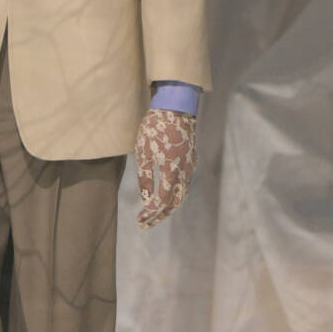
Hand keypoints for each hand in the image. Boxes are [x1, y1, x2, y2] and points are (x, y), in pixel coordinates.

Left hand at [135, 109, 196, 227]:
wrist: (175, 108)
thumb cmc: (155, 127)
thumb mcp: (143, 152)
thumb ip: (145, 177)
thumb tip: (146, 200)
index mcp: (171, 170)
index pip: (161, 200)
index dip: (151, 213)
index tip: (140, 220)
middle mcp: (184, 171)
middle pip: (174, 203)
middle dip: (159, 216)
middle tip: (145, 224)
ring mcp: (191, 167)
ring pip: (182, 195)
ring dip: (168, 208)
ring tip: (154, 215)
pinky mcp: (192, 162)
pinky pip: (185, 186)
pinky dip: (175, 197)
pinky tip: (165, 199)